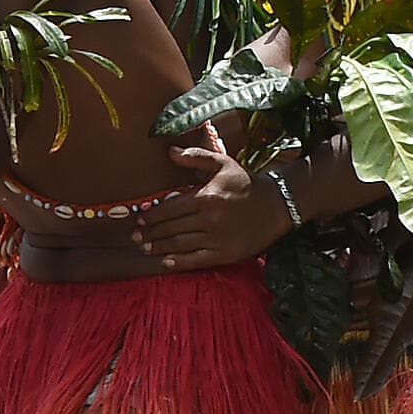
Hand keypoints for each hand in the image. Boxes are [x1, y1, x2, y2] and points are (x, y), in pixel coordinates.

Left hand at [132, 146, 291, 272]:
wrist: (276, 205)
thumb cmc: (245, 183)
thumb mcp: (223, 163)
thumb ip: (195, 156)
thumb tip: (170, 151)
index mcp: (206, 197)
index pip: (170, 209)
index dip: (153, 216)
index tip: (140, 220)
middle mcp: (209, 220)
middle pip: (172, 229)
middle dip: (151, 234)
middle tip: (136, 238)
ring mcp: (217, 239)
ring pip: (180, 245)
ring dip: (160, 248)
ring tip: (146, 249)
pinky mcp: (225, 254)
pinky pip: (196, 260)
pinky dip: (179, 262)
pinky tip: (166, 262)